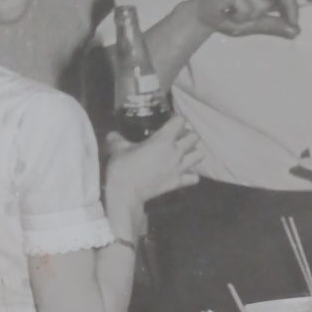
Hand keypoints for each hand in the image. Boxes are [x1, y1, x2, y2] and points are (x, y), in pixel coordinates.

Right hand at [104, 118, 203, 234]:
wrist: (126, 193)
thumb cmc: (123, 167)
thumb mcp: (118, 148)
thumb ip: (117, 139)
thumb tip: (112, 134)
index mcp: (164, 139)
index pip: (180, 121)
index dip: (177, 119)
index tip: (170, 120)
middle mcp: (176, 152)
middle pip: (194, 137)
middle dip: (189, 134)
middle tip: (179, 136)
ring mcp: (179, 168)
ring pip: (199, 155)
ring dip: (195, 152)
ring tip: (186, 153)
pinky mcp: (178, 182)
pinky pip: (194, 178)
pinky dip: (192, 175)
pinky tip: (185, 173)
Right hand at [195, 0, 311, 38]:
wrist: (205, 16)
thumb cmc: (231, 17)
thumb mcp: (255, 24)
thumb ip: (274, 25)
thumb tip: (296, 30)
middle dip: (291, 7)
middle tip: (294, 24)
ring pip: (261, 5)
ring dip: (250, 17)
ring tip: (237, 16)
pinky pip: (246, 9)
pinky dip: (238, 17)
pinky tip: (229, 13)